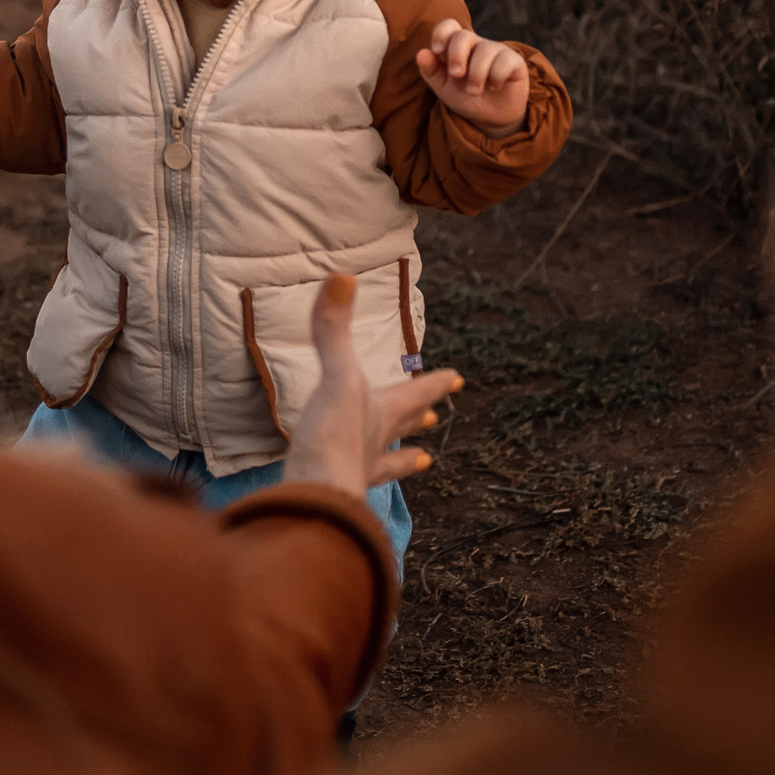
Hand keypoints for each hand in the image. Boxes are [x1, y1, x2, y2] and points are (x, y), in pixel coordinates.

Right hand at [282, 274, 462, 496]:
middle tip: (436, 419)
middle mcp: (375, 441)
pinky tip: (364, 482)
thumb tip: (342, 275)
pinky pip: (357, 483)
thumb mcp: (336, 377)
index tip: (459, 379)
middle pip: (403, 426)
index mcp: (381, 411)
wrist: (316, 498)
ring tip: (422, 460)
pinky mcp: (336, 492)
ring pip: (386, 460)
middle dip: (418, 419)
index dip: (435, 383)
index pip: (416, 392)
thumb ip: (334, 329)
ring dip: (402, 458)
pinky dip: (364, 479)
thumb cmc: (333, 437)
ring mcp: (358, 470)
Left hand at [415, 20, 529, 137]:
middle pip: (464, 35)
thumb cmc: (465, 97)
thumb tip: (421, 53)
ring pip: (485, 50)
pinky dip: (496, 78)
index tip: (437, 51)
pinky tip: (494, 87)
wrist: (490, 118)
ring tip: (474, 91)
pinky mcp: (515, 61)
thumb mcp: (444, 87)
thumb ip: (431, 71)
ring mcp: (496, 51)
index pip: (449, 26)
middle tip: (456, 75)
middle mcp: (476, 44)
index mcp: (456, 47)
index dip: (442, 33)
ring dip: (476, 75)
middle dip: (457, 56)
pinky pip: (504, 62)